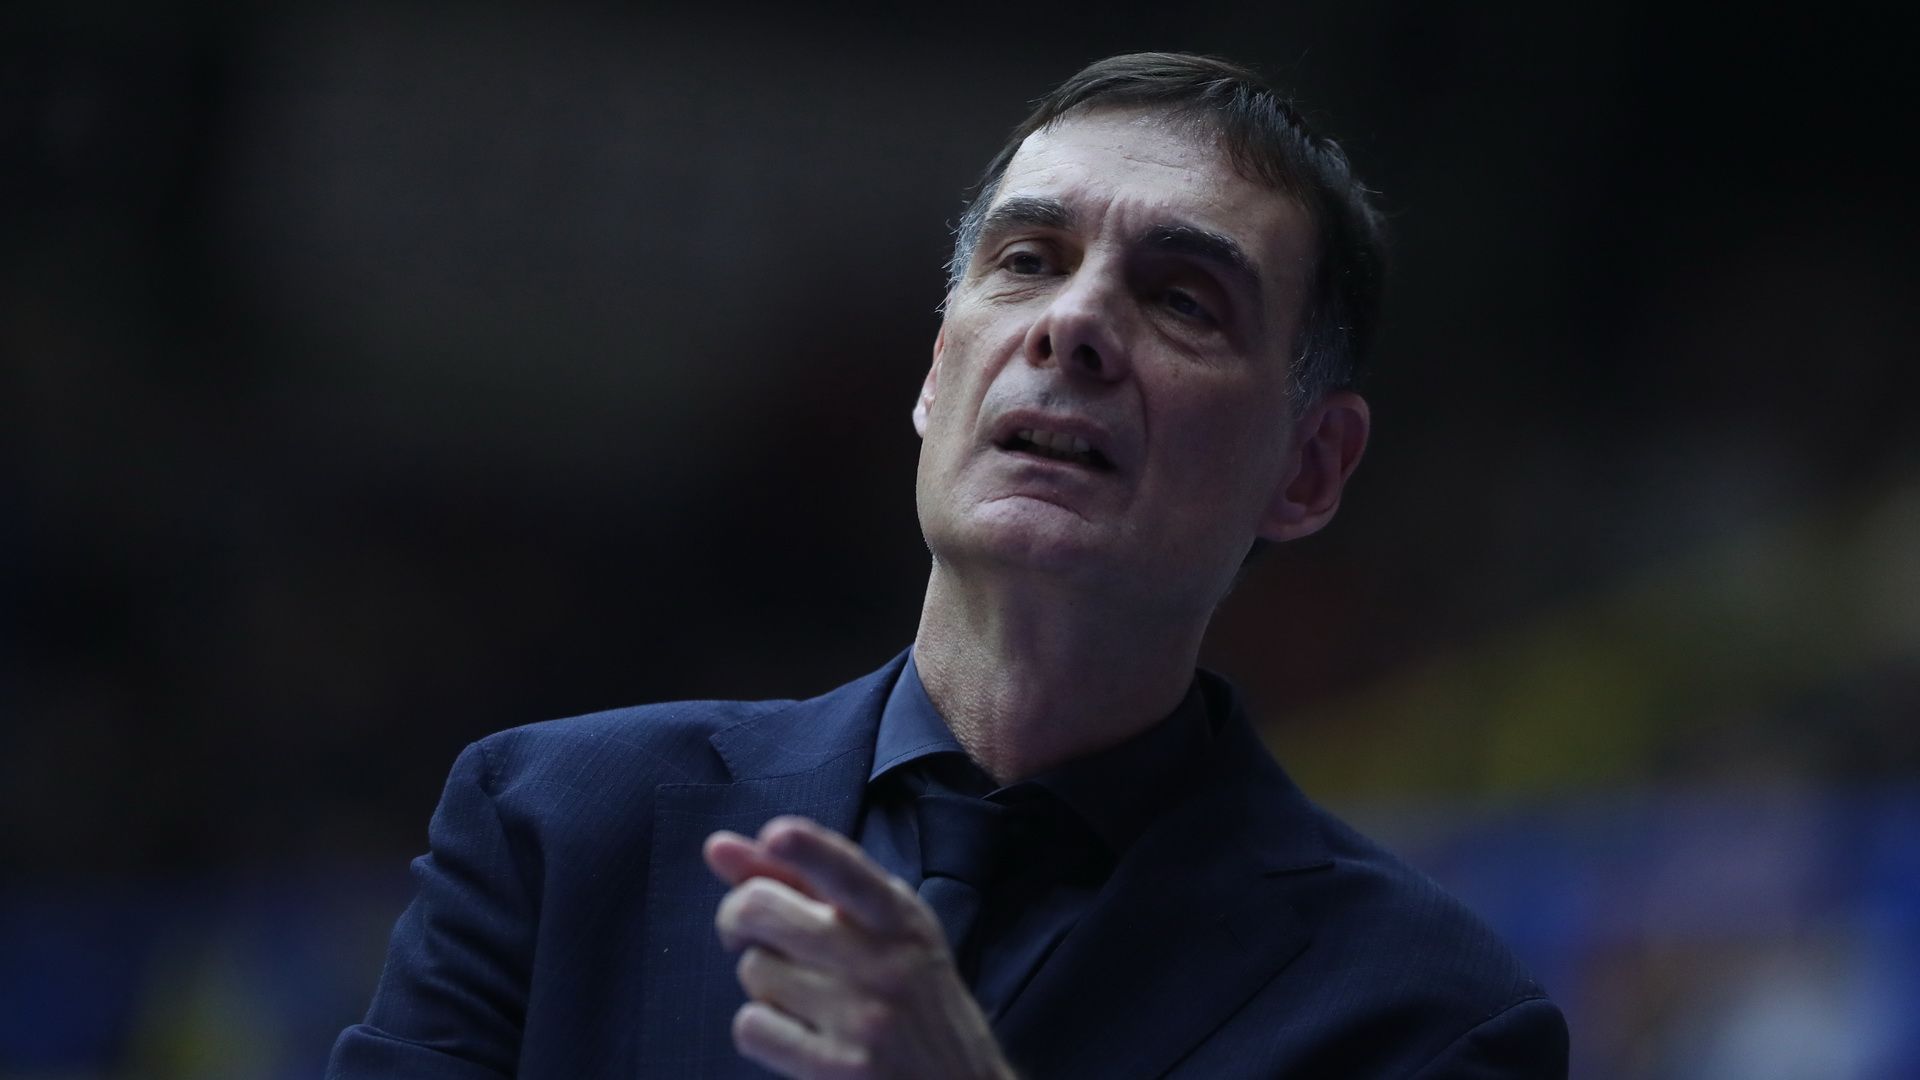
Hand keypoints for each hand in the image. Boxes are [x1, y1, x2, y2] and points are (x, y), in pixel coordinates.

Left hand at [704, 816, 1017, 1079]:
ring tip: (801, 993)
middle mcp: (885, 961)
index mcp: (899, 917)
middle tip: (748, 933)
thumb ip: (805, 881)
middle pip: (764, 910)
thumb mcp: (884, 930)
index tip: (776, 836)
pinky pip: (753, 1026)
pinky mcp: (840, 1068)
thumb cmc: (911, 999)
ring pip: (754, 970)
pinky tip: (796, 1032)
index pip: (848, 871)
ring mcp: (863, 1017)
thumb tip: (719, 848)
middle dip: (738, 917)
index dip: (808, 849)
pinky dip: (760, 1027)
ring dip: (762, 981)